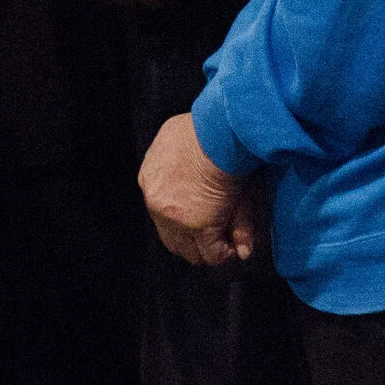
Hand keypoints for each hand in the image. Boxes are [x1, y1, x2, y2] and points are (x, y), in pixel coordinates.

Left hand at [140, 113, 254, 266]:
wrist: (218, 129)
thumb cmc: (211, 130)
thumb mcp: (202, 156)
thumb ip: (196, 175)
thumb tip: (223, 225)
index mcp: (149, 179)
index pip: (162, 212)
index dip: (185, 221)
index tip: (205, 221)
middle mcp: (155, 201)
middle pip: (171, 238)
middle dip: (195, 242)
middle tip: (218, 239)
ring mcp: (173, 216)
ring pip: (190, 251)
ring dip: (209, 250)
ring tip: (227, 242)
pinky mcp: (196, 225)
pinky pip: (212, 254)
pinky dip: (225, 253)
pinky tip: (235, 246)